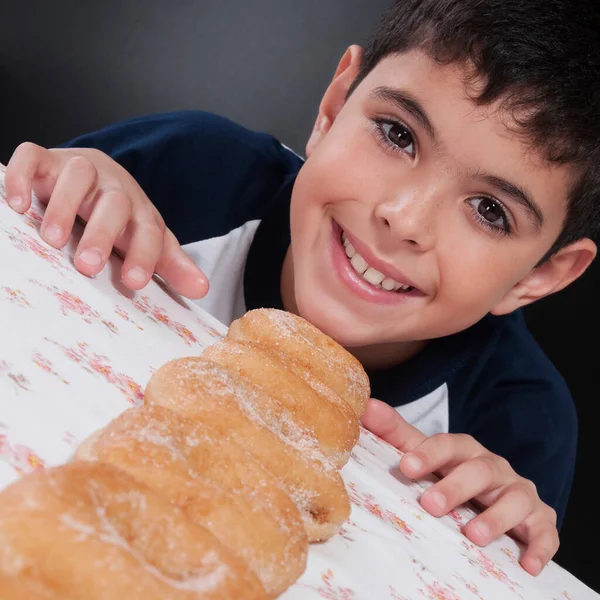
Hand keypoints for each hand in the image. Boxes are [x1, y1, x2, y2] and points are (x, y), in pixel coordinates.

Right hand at [4, 142, 207, 298]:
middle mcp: (112, 187)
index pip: (149, 231)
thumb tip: (202, 289)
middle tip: (88, 266)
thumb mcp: (148, 239)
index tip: (134, 281)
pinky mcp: (46, 160)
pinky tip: (17, 204)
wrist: (96, 173)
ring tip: (52, 240)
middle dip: (103, 234)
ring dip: (64, 206)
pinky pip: (33, 157)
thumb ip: (172, 264)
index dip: (145, 255)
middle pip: (115, 204)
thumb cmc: (122, 217)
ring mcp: (79, 169)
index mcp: (140, 210)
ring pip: (77, 175)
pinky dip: (22, 176)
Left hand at [361, 399, 558, 575]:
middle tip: (431, 505)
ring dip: (496, 517)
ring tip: (472, 535)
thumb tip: (367, 407)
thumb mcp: (426, 454)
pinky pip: (545, 531)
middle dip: (456, 487)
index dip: (428, 454)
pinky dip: (539, 546)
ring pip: (515, 498)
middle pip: (479, 470)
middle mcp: (494, 467)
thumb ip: (397, 434)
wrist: (498, 494)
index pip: (448, 444)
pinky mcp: (539, 520)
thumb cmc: (454, 473)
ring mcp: (519, 492)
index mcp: (465, 450)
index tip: (406, 467)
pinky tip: (526, 564)